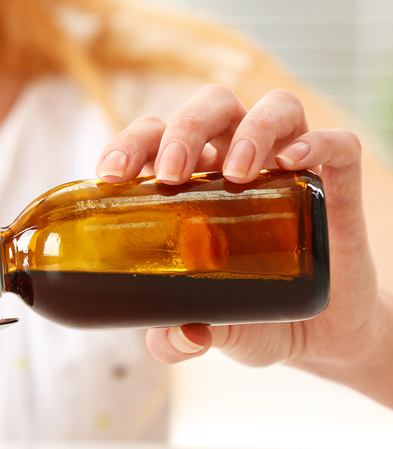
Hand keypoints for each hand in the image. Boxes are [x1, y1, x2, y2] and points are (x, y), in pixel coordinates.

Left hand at [95, 84, 390, 388]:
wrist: (319, 338)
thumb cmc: (248, 317)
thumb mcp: (203, 331)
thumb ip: (176, 340)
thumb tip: (183, 335)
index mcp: (189, 181)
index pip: (154, 138)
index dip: (129, 144)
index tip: (111, 175)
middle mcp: (235, 162)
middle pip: (210, 108)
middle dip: (184, 129)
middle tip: (173, 173)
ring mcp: (288, 169)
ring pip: (274, 109)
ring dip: (250, 130)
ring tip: (235, 173)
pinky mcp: (335, 185)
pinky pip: (336, 144)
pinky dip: (315, 142)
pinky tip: (292, 162)